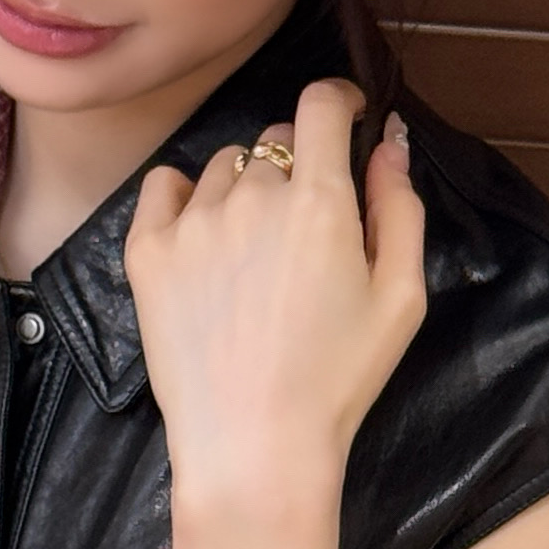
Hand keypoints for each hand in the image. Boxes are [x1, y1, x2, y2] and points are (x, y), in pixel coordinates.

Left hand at [123, 78, 426, 528]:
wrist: (254, 447)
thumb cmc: (338, 381)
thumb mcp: (401, 297)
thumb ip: (400, 208)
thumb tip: (390, 142)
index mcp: (320, 201)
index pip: (322, 104)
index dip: (340, 101)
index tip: (347, 118)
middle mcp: (252, 196)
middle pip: (277, 141)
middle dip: (298, 165)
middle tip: (307, 226)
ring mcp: (194, 221)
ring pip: (226, 167)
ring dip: (246, 187)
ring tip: (256, 251)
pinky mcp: (147, 252)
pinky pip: (165, 186)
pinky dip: (186, 196)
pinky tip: (204, 237)